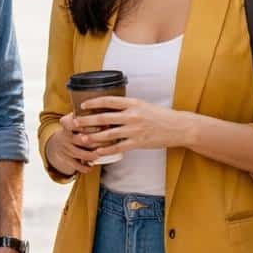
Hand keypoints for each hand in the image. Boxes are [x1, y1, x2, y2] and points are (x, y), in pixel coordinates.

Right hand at [44, 112, 104, 175]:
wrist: (57, 143)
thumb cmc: (73, 129)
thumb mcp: (74, 118)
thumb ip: (86, 113)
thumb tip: (107, 106)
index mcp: (67, 123)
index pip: (78, 123)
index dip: (92, 124)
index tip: (106, 123)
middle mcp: (65, 136)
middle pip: (82, 139)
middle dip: (97, 140)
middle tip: (111, 139)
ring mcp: (66, 149)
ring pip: (81, 154)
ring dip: (94, 154)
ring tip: (104, 152)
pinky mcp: (66, 159)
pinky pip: (76, 165)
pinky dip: (86, 167)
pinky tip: (93, 165)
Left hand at [71, 96, 189, 153]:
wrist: (178, 127)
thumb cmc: (160, 116)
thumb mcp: (143, 105)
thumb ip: (128, 106)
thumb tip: (111, 106)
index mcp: (132, 103)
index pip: (108, 100)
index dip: (93, 102)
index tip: (83, 104)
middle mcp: (132, 115)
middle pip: (103, 117)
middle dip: (86, 120)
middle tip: (75, 122)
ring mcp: (134, 130)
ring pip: (108, 134)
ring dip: (92, 137)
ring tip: (81, 138)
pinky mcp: (138, 142)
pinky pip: (118, 147)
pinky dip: (106, 149)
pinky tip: (97, 151)